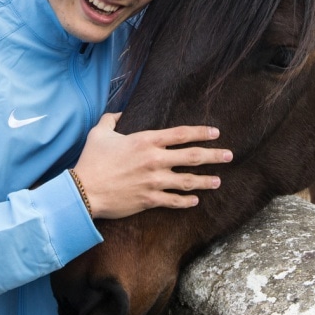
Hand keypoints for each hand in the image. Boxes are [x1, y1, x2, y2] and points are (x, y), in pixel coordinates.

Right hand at [72, 112, 231, 219]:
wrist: (84, 191)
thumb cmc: (91, 160)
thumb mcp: (99, 133)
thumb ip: (112, 119)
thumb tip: (120, 113)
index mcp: (145, 141)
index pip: (181, 134)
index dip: (201, 132)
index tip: (216, 133)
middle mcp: (154, 160)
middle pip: (192, 157)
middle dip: (214, 155)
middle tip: (229, 155)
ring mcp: (154, 181)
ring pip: (188, 181)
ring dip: (205, 181)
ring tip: (218, 181)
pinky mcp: (149, 199)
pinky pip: (174, 200)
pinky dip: (186, 201)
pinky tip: (195, 200)